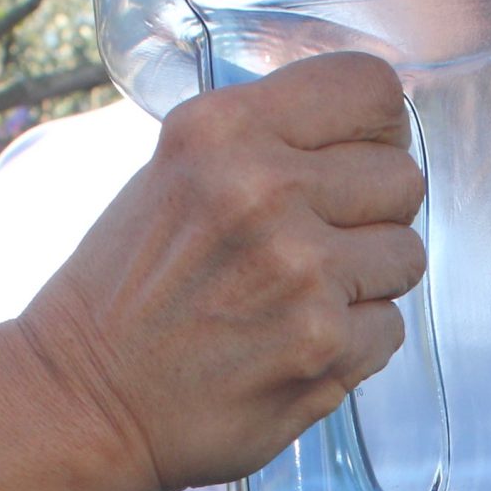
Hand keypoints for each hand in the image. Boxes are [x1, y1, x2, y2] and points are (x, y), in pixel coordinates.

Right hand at [22, 50, 423, 490]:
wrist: (84, 400)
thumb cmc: (129, 292)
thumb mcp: (177, 174)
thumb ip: (266, 145)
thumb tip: (364, 143)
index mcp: (224, 131)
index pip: (369, 90)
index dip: (378, 133)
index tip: (357, 162)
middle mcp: (264, 190)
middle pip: (402, 178)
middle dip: (374, 215)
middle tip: (322, 246)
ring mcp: (301, 271)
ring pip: (406, 255)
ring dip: (368, 283)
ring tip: (303, 300)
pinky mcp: (324, 345)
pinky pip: (390, 327)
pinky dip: (354, 345)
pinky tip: (294, 345)